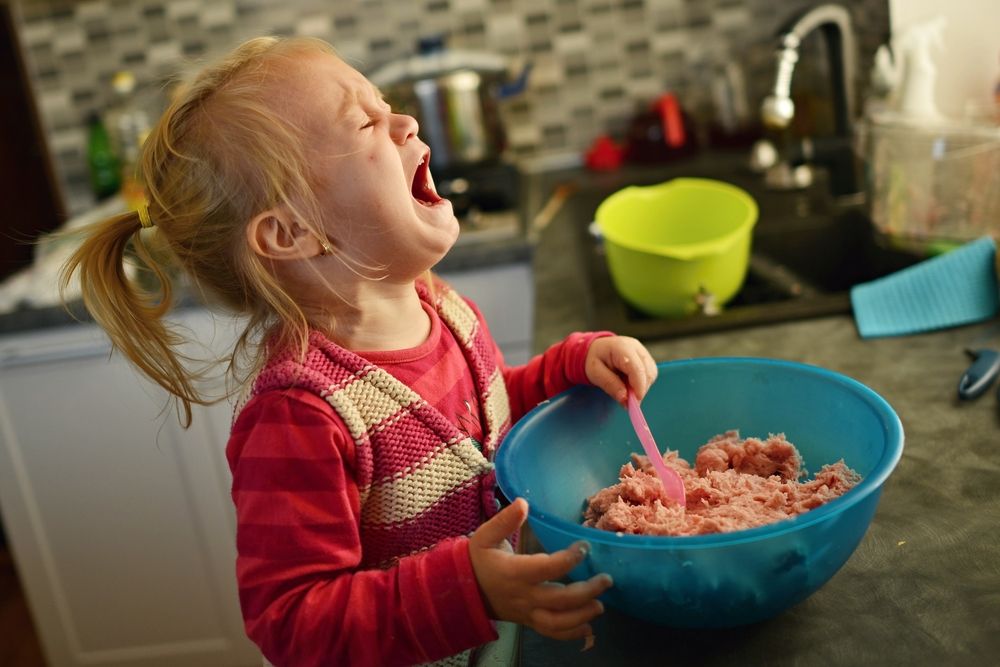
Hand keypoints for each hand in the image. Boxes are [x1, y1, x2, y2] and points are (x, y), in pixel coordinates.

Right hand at [469, 498, 612, 640]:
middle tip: (606, 579)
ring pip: (559, 622)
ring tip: (601, 605)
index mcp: (514, 572)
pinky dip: (571, 634)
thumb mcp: (485, 536)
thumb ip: (504, 520)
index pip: (546, 568)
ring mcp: (527, 612)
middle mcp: (523, 596)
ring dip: (583, 615)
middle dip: (587, 591)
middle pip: (560, 599)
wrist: (463, 592)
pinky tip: (588, 627)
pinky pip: (552, 633)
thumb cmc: (478, 560)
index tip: (584, 547)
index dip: (569, 559)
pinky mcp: (529, 622)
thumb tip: (524, 503)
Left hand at [585, 335, 657, 403]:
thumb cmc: (595, 359)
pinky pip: (650, 373)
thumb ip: (610, 384)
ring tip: (626, 391)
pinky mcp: (646, 358)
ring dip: (642, 387)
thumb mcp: (595, 373)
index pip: (637, 368)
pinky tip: (630, 384)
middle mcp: (636, 348)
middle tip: (628, 402)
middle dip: (640, 390)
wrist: (597, 349)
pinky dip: (642, 383)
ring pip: (651, 374)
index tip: (635, 402)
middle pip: (647, 372)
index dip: (639, 387)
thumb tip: (624, 399)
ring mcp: (643, 352)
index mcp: (622, 348)